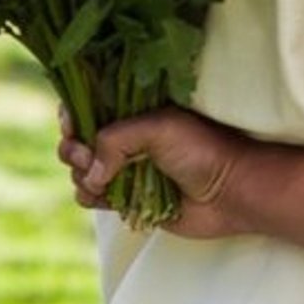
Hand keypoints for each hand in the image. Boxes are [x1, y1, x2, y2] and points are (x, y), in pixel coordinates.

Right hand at [57, 105, 252, 239]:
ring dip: (82, 175)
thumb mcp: (159, 128)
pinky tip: (107, 196)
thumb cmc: (204, 150)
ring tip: (105, 180)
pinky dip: (90, 196)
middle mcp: (127, 137)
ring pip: (79, 170)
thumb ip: (115, 138)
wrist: (230, 192)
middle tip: (90, 157)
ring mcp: (125, 167)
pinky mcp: (126, 197)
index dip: (73, 117)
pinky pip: (89, 196)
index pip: (89, 106)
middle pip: (77, 140)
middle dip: (74, 149)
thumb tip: (91, 173)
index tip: (74, 127)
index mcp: (136, 111)